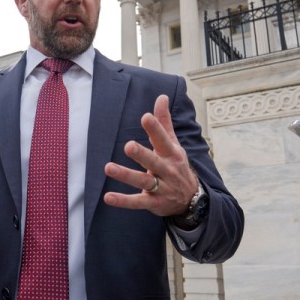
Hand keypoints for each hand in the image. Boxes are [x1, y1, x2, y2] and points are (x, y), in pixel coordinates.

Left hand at [103, 94, 198, 216]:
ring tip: (108, 168)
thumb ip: (164, 121)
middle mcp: (167, 170)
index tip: (146, 117)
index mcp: (171, 154)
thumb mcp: (173, 144)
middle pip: (153, 161)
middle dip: (142, 154)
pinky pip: (137, 202)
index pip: (163, 139)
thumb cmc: (176, 165)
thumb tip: (161, 96)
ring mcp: (161, 188)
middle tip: (129, 145)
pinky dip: (123, 201)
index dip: (155, 128)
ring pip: (142, 181)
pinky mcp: (153, 203)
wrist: (191, 199)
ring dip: (126, 175)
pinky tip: (108, 197)